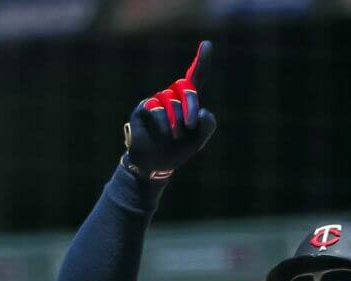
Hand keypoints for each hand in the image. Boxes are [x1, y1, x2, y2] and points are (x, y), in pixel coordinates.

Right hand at [122, 40, 217, 180]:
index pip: (196, 77)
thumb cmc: (178, 149)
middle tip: (192, 124)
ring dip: (177, 121)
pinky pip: (156, 109)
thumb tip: (203, 111)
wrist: (157, 164)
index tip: (207, 44)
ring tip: (176, 136)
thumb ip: (208, 125)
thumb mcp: (199, 139)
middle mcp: (171, 96)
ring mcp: (156, 101)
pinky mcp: (142, 108)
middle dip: (191, 104)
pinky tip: (165, 134)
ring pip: (172, 101)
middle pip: (185, 87)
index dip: (202, 61)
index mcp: (187, 100)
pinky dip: (164, 123)